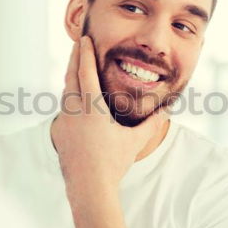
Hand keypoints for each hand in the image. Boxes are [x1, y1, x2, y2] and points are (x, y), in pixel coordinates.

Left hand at [52, 36, 167, 199]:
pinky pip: (63, 109)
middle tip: (77, 43)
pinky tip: (74, 100)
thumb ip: (152, 123)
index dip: (85, 53)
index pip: (85, 72)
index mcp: (91, 108)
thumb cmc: (113, 163)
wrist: (89, 188)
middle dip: (74, 58)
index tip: (83, 38)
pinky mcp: (58, 133)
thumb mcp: (135, 141)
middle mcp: (73, 111)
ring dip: (71, 78)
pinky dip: (69, 98)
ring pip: (65, 93)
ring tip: (76, 68)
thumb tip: (169, 109)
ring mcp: (63, 122)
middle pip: (70, 76)